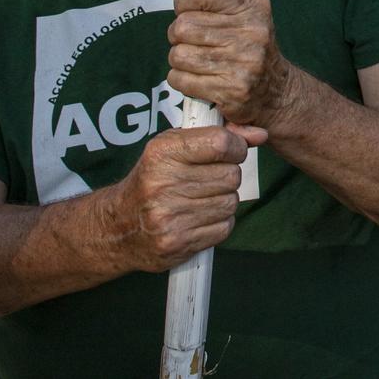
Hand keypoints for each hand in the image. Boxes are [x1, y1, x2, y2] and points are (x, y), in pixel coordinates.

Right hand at [105, 123, 264, 272]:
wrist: (117, 227)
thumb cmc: (152, 180)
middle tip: (208, 179)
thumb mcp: (174, 147)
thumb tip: (260, 134)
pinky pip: (224, 227)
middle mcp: (163, 185)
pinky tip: (198, 218)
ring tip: (200, 199)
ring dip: (223, 200)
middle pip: (231, 176)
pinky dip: (218, 222)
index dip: (236, 147)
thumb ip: (217, 136)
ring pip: (231, 202)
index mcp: (162, 154)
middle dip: (227, 176)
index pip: (221, 144)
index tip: (230, 151)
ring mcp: (169, 217)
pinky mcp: (177, 243)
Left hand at [153, 0, 297, 128]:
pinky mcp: (232, 90)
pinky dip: (182, 80)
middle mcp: (252, 30)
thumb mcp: (229, 8)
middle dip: (179, 35)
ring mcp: (245, 61)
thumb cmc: (244, 42)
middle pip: (183, 26)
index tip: (190, 10)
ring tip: (199, 60)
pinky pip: (180, 80)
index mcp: (253, 3)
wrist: (275, 89)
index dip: (183, 1)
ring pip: (178, 55)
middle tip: (196, 40)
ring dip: (180, 59)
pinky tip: (201, 78)